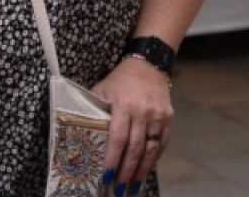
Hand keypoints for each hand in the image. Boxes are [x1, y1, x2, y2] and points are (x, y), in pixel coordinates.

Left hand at [93, 57, 173, 193]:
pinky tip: (146, 169)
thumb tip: (79, 131)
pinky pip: (162, 143)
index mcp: (123, 105)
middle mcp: (142, 112)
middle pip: (134, 148)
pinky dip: (154, 159)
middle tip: (119, 188)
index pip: (118, 138)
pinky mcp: (169, 118)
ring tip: (134, 186)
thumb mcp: (102, 88)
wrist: (148, 65)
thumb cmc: (120, 79)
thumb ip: (94, 109)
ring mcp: (158, 116)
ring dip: (142, 170)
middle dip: (126, 171)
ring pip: (150, 149)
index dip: (112, 159)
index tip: (106, 176)